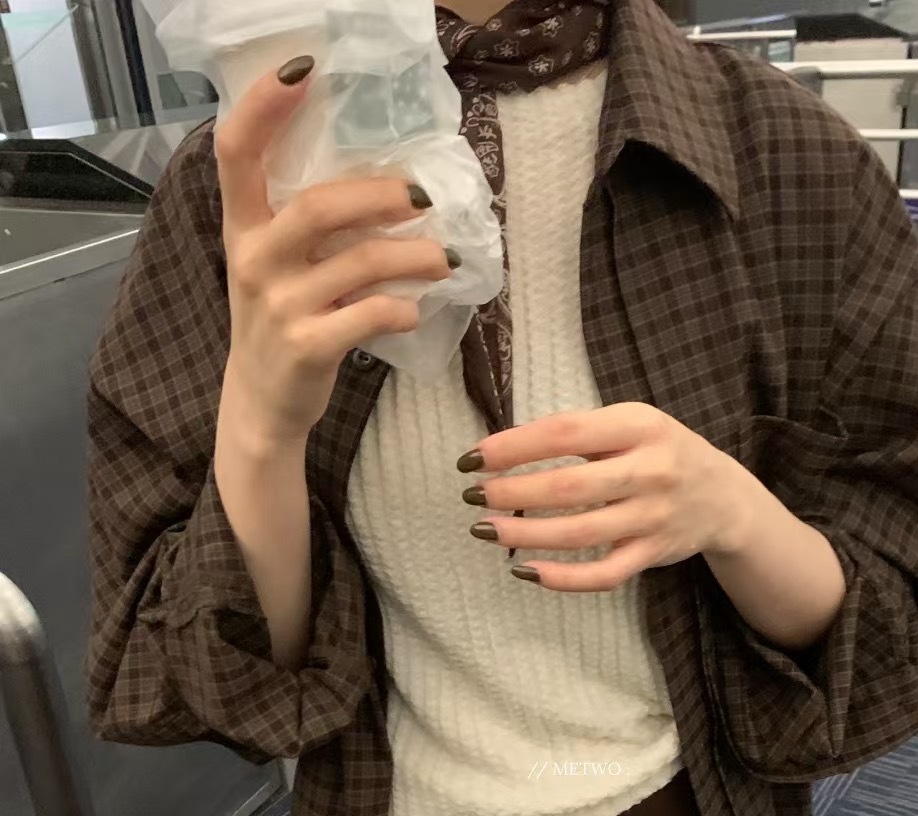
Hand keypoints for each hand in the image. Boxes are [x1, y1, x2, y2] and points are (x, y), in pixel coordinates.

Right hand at [214, 55, 454, 448]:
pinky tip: (414, 309)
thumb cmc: (280, 323)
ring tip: (443, 257)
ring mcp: (279, 306)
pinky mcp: (306, 347)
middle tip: (424, 197)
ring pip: (359, 264)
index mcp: (243, 228)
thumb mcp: (275, 266)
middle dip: (380, 196)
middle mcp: (254, 260)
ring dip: (413, 256)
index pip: (236, 152)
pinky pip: (367, 315)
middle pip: (317, 207)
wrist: (262, 405)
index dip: (264, 106)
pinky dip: (400, 308)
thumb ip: (305, 224)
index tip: (303, 69)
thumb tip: (382, 179)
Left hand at [458, 404, 761, 591]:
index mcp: (640, 425)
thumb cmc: (659, 453)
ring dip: (525, 534)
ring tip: (485, 530)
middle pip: (570, 487)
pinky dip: (563, 579)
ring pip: (581, 533)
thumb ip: (580, 433)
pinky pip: (604, 574)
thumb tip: (503, 451)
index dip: (514, 446)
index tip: (474, 457)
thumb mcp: (631, 424)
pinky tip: (527, 572)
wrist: (723, 496)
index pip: (566, 432)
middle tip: (472, 495)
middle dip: (512, 492)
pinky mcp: (652, 555)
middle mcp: (651, 470)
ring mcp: (653, 517)